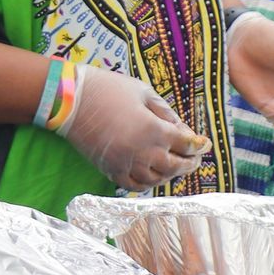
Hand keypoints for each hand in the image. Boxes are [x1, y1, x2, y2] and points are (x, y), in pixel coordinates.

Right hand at [57, 65, 208, 191]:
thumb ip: (164, 110)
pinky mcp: (110, 170)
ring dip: (169, 175)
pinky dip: (147, 184)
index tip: (204, 143)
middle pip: (176, 166)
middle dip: (189, 163)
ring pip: (157, 179)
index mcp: (154, 130)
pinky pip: (134, 186)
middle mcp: (144, 152)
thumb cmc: (107, 88)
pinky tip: (151, 176)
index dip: (198, 144)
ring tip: (173, 168)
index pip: (186, 144)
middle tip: (193, 159)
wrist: (69, 99)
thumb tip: (180, 128)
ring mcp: (126, 164)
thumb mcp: (142, 91)